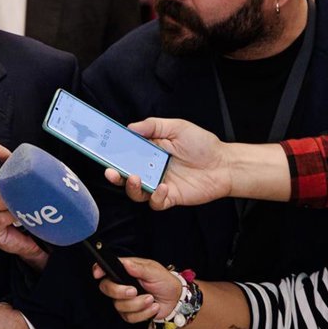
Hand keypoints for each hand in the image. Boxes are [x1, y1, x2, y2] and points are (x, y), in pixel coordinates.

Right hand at [92, 258, 179, 322]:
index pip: (106, 268)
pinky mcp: (130, 313)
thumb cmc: (164, 281)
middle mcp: (122, 285)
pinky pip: (129, 317)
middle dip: (119, 292)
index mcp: (125, 271)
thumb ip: (139, 268)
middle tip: (134, 291)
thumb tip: (126, 264)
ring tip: (151, 299)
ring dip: (138, 304)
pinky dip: (143, 313)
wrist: (174, 300)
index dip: (99, 270)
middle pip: (106, 288)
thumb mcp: (154, 271)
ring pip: (119, 305)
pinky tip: (153, 307)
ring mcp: (124, 300)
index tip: (98, 274)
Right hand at [107, 117, 231, 209]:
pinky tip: (162, 187)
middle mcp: (151, 169)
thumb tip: (130, 127)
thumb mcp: (177, 127)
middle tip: (110, 171)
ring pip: (136, 191)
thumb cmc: (202, 144)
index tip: (104, 150)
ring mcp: (159, 184)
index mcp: (149, 151)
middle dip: (114, 174)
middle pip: (126, 174)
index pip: (126, 153)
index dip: (113, 153)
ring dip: (131, 187)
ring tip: (135, 178)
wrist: (224, 164)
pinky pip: (155, 202)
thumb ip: (152, 126)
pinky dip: (155, 196)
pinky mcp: (169, 197)